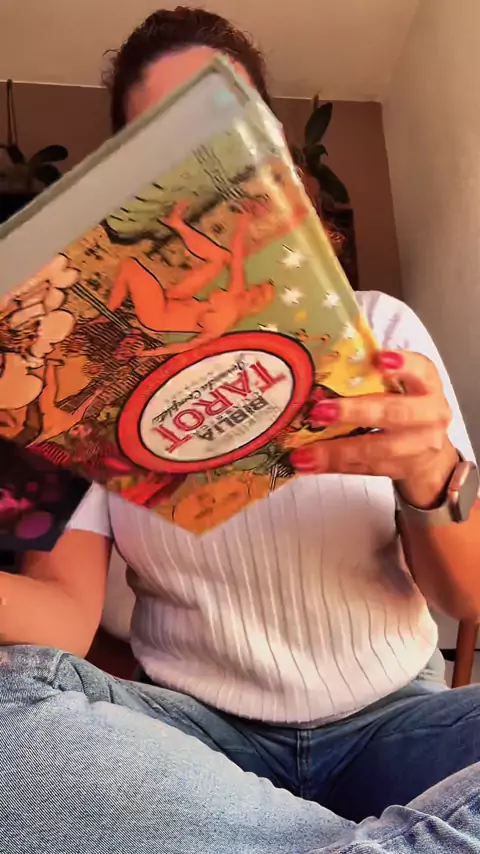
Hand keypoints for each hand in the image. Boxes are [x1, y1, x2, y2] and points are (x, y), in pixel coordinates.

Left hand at [290, 351, 458, 508]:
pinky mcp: (402, 469)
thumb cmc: (406, 409)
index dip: (404, 365)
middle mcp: (430, 416)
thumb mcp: (401, 388)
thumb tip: (321, 365)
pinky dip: (334, 466)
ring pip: (378, 450)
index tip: (380, 359)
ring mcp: (419, 447)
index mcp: (428, 386)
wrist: (431, 455)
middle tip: (321, 412)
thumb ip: (374, 376)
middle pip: (397, 413)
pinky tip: (310, 463)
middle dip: (356, 412)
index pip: (423, 370)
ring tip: (305, 452)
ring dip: (337, 451)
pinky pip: (365, 468)